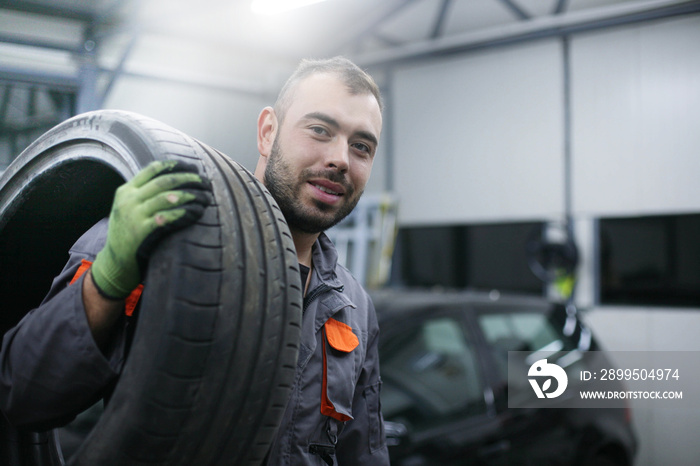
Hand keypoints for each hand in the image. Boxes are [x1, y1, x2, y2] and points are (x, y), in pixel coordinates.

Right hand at [91, 160, 210, 298]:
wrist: (115, 261)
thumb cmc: (127, 232)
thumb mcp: (126, 208)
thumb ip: (142, 194)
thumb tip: (171, 180)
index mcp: (126, 191)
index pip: (151, 170)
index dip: (173, 166)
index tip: (190, 167)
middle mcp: (129, 200)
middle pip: (162, 182)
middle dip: (186, 178)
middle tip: (202, 180)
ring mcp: (134, 215)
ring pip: (165, 197)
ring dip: (187, 195)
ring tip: (203, 195)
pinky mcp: (141, 231)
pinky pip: (165, 218)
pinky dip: (181, 213)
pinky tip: (194, 211)